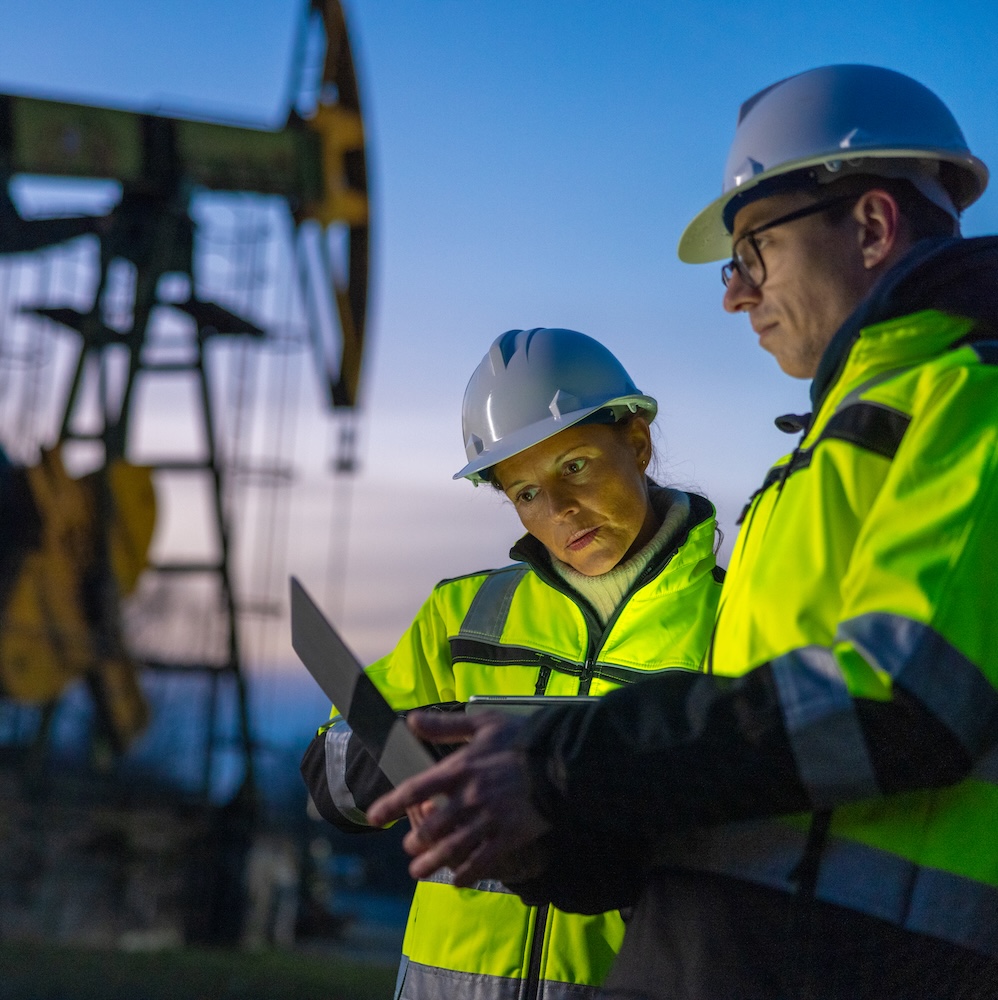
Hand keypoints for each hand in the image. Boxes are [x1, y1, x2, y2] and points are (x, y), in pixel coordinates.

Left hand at [366, 709, 551, 885]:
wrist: (561, 760)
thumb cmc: (522, 738)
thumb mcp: (482, 723)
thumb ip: (444, 726)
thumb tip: (410, 721)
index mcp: (459, 770)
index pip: (415, 790)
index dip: (390, 805)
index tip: (373, 817)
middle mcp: (468, 799)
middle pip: (430, 828)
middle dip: (415, 841)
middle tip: (409, 849)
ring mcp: (487, 821)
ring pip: (450, 849)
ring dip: (431, 863)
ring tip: (418, 871)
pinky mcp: (507, 837)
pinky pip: (481, 862)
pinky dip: (466, 874)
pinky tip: (457, 881)